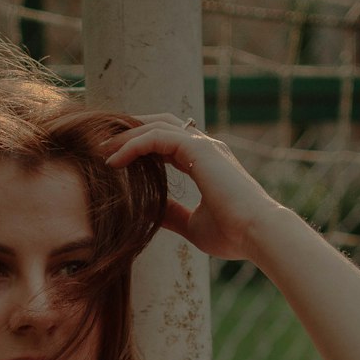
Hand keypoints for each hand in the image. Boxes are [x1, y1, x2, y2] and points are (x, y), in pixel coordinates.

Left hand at [102, 113, 282, 262]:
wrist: (258, 234)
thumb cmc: (233, 234)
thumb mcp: (193, 226)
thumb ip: (173, 215)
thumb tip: (150, 214)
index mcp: (206, 162)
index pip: (167, 143)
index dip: (141, 146)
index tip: (115, 159)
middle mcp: (206, 148)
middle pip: (160, 125)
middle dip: (130, 131)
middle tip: (103, 145)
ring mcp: (204, 145)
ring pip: (156, 126)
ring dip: (126, 136)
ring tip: (102, 150)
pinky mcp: (199, 149)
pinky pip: (156, 138)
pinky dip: (133, 145)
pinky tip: (113, 161)